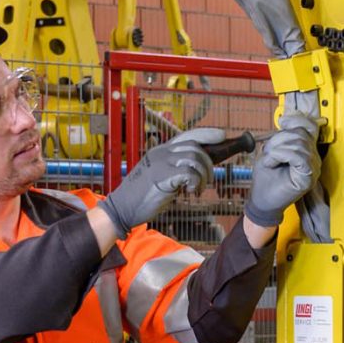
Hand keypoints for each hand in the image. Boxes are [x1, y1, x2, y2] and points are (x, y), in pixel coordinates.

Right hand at [99, 126, 223, 236]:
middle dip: (208, 163)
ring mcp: (160, 162)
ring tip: (198, 188)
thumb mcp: (161, 178)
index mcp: (160, 151)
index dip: (206, 134)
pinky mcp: (161, 175)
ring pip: (194, 158)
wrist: (121, 208)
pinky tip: (190, 191)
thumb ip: (176, 171)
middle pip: (194, 147)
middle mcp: (161, 153)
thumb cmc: (142, 197)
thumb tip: (198, 171)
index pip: (187, 135)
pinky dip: (195, 182)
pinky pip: (189, 172)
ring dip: (203, 175)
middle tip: (208, 181)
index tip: (222, 135)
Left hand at [245, 90, 321, 228]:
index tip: (282, 122)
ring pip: (299, 144)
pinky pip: (298, 156)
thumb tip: (287, 121)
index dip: (298, 120)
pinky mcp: (308, 177)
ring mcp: (313, 169)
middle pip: (301, 134)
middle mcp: (313, 159)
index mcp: (306, 151)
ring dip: (277, 149)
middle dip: (279, 138)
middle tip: (268, 152)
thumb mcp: (271, 151)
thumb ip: (282, 137)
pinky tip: (272, 163)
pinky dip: (280, 155)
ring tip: (268, 160)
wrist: (262, 202)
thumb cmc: (266, 179)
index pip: (310, 128)